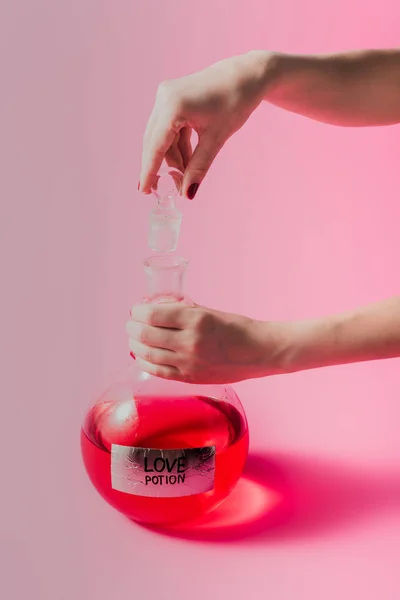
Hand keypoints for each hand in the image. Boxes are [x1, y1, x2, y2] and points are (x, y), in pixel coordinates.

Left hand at [126, 302, 286, 383]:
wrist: (260, 352)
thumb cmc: (238, 328)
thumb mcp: (210, 311)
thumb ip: (184, 310)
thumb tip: (159, 307)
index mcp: (196, 320)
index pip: (153, 315)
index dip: (138, 311)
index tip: (136, 309)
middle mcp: (190, 342)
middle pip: (146, 334)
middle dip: (132, 327)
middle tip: (131, 323)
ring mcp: (189, 362)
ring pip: (148, 354)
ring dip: (135, 345)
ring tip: (133, 339)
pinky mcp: (191, 378)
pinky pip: (159, 371)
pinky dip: (145, 362)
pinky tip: (141, 356)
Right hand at [139, 51, 271, 197]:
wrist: (246, 75)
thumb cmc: (235, 101)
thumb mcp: (217, 139)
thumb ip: (199, 167)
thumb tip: (188, 193)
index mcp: (173, 106)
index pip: (156, 146)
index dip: (149, 171)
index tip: (145, 191)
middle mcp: (164, 98)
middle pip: (155, 143)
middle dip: (163, 167)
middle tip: (171, 190)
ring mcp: (166, 96)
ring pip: (162, 137)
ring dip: (173, 158)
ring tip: (186, 176)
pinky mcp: (171, 98)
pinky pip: (169, 129)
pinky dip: (178, 146)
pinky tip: (187, 160)